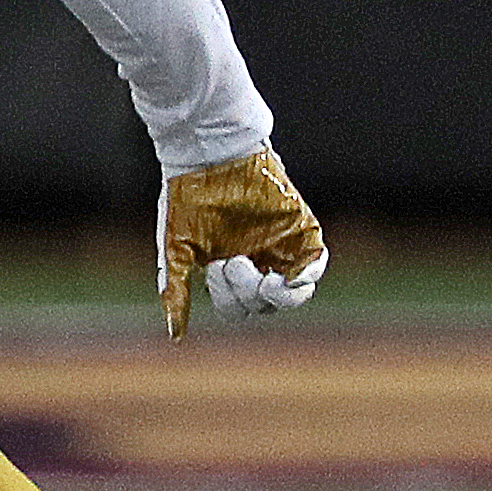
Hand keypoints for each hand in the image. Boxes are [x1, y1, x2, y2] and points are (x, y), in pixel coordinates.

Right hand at [158, 146, 325, 339]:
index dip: (230, 300)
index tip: (214, 267)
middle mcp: (257, 259)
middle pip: (264, 305)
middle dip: (247, 295)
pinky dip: (309, 275)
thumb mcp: (176, 250)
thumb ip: (176, 291)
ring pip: (293, 293)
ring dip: (279, 296)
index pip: (239, 308)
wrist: (208, 155)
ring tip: (264, 280)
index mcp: (228, 267)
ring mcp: (281, 244)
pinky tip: (293, 278)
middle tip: (232, 262)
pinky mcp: (301, 227)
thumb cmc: (186, 197)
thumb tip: (175, 335)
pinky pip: (316, 263)